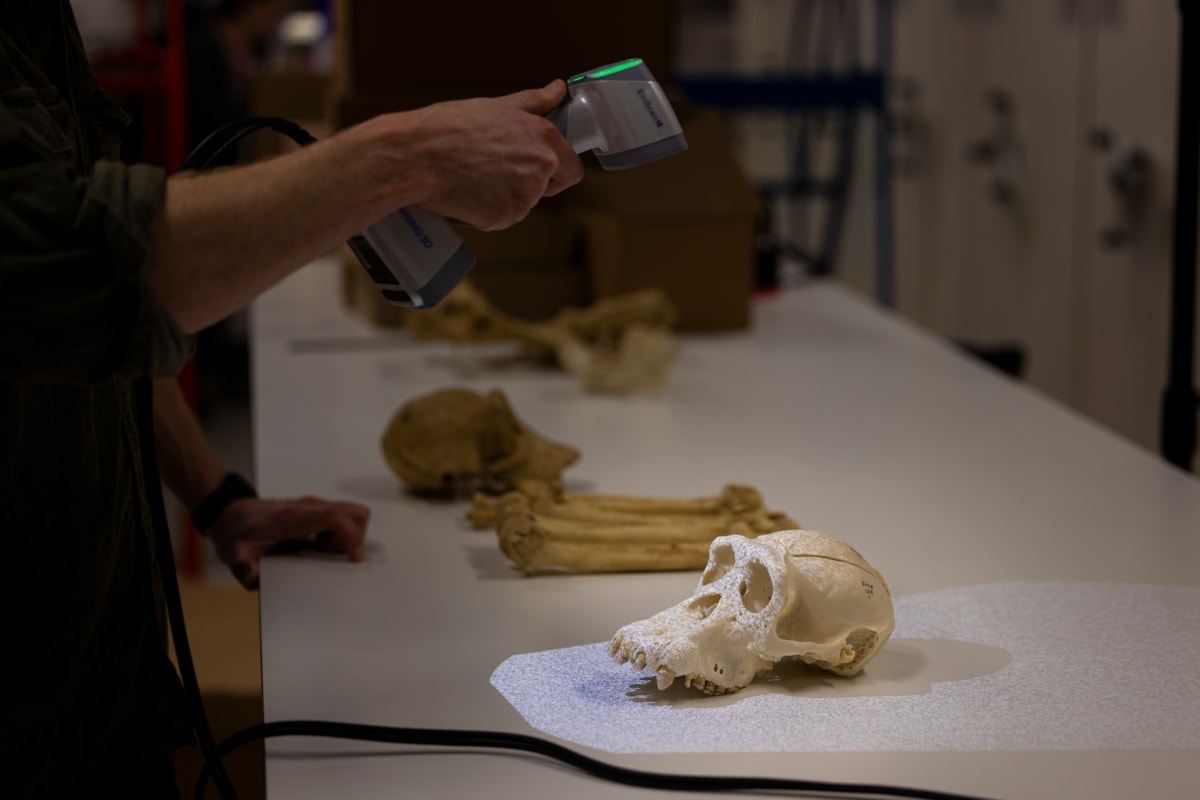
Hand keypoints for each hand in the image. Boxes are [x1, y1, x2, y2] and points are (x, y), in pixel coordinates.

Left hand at [206, 496, 369, 589]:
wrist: (230, 514)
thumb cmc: (236, 531)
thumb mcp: (234, 553)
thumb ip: (244, 568)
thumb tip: (254, 581)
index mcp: (295, 516)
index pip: (336, 517)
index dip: (352, 537)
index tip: (353, 559)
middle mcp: (310, 508)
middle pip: (355, 513)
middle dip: (356, 539)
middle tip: (333, 557)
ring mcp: (315, 509)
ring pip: (352, 516)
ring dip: (347, 538)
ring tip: (322, 552)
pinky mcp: (316, 513)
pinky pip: (342, 520)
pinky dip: (340, 536)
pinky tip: (318, 548)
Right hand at [386, 80, 584, 230]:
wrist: (417, 157)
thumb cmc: (451, 127)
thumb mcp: (498, 106)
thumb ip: (535, 102)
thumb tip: (557, 90)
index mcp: (544, 138)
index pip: (572, 168)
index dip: (557, 168)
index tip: (540, 165)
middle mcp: (541, 168)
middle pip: (551, 187)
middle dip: (532, 183)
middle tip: (499, 169)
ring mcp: (525, 196)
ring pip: (525, 203)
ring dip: (508, 195)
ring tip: (477, 175)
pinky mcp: (505, 217)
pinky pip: (505, 217)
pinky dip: (490, 210)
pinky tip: (470, 191)